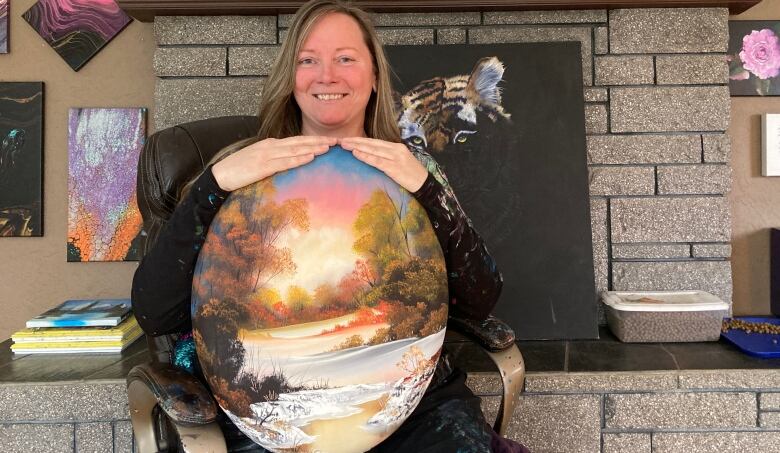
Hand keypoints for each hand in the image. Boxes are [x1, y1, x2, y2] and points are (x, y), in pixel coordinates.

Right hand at [212, 135, 336, 190]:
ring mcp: (267, 155)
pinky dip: (299, 159)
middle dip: (319, 141)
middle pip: (300, 142)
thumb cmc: (239, 170)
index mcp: (271, 145)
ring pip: (295, 150)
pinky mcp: (262, 166)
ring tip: (328, 147)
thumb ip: (275, 160)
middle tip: (337, 141)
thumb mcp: (260, 162)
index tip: (330, 140)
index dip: (314, 140)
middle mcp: (271, 146)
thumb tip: (291, 163)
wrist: (220, 175)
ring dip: (313, 148)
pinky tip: (310, 158)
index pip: (297, 141)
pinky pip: (284, 162)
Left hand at [339, 137, 428, 192]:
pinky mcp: (395, 168)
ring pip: (373, 150)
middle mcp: (396, 149)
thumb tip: (371, 158)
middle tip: (341, 140)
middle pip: (372, 143)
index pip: (375, 142)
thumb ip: (387, 158)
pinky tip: (356, 154)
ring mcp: (396, 158)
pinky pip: (377, 161)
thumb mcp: (400, 162)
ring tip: (345, 145)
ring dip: (357, 147)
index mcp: (396, 147)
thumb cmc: (411, 175)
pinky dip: (365, 156)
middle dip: (355, 141)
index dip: (360, 140)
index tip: (348, 139)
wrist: (425, 184)